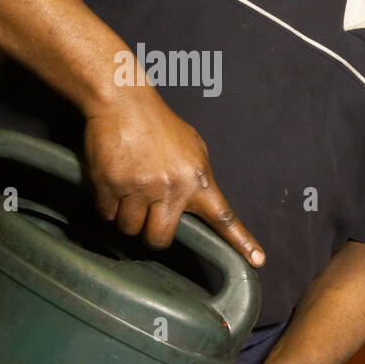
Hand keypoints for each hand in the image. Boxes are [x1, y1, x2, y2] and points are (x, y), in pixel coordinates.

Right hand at [82, 88, 264, 265]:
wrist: (124, 103)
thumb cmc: (160, 126)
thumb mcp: (194, 150)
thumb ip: (198, 181)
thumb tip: (200, 207)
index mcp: (198, 181)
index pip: (224, 217)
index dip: (241, 242)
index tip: (257, 261)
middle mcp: (172, 188)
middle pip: (159, 238)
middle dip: (151, 235)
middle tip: (148, 220)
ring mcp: (140, 187)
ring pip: (129, 228)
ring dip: (126, 218)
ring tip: (129, 192)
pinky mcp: (110, 183)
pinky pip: (106, 213)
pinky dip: (107, 206)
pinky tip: (114, 184)